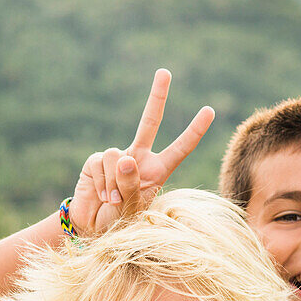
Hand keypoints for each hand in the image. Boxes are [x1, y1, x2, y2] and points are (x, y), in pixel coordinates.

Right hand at [69, 68, 214, 235]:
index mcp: (157, 171)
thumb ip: (132, 186)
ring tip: (112, 200)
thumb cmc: (118, 222)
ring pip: (119, 156)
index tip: (210, 110)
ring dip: (115, 183)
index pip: (180, 148)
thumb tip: (126, 158)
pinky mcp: (95, 161)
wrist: (90, 229)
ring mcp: (116, 158)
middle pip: (150, 122)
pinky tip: (101, 196)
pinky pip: (101, 163)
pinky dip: (102, 183)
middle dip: (157, 96)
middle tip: (165, 71)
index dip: (194, 131)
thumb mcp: (132, 209)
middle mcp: (138, 159)